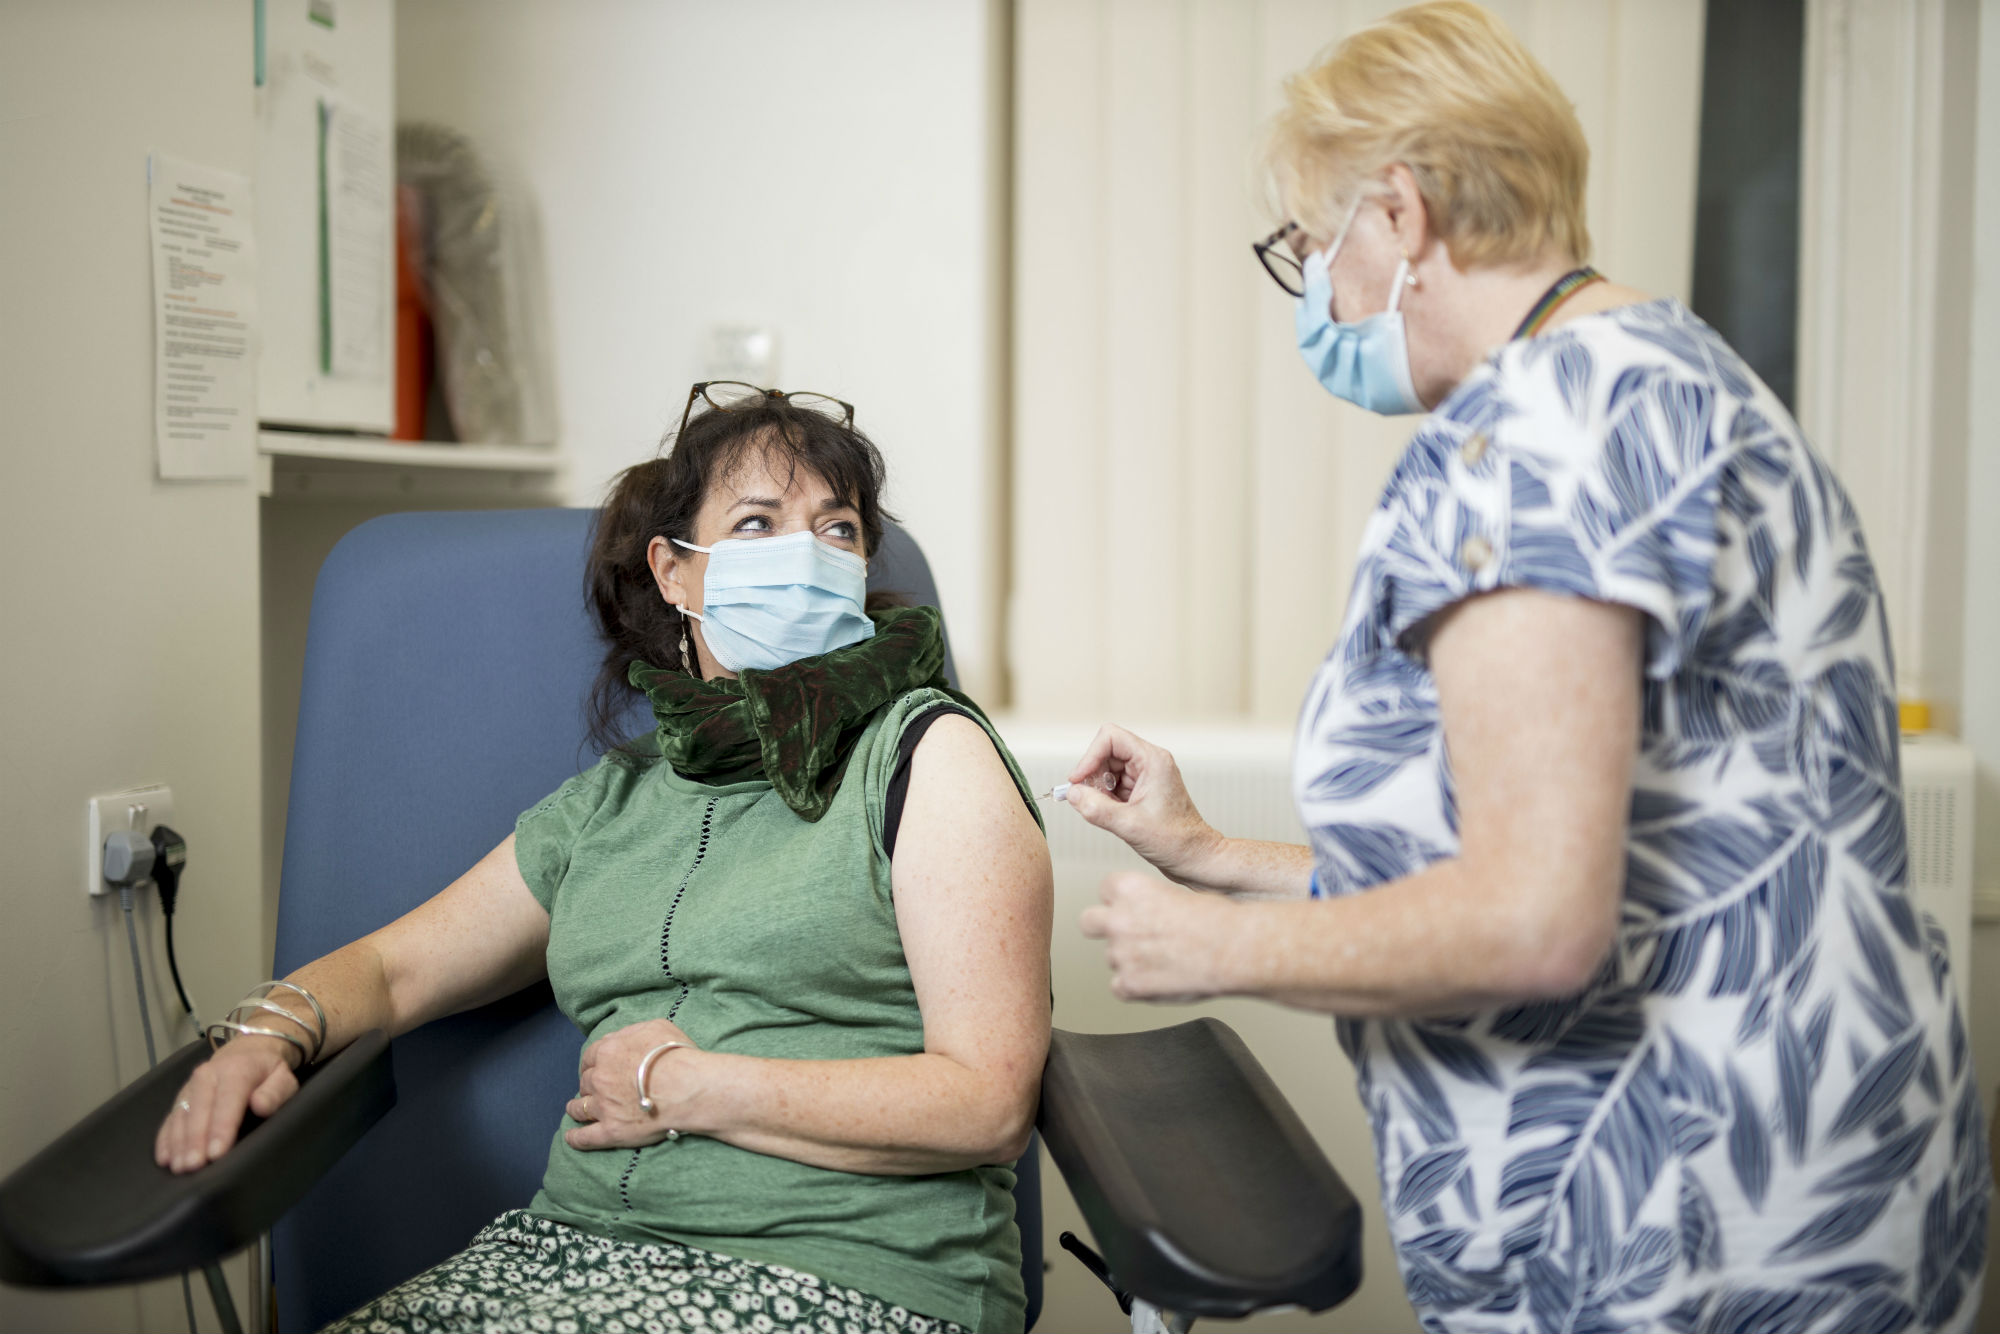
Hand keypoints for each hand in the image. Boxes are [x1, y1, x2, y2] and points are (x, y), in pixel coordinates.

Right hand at [154, 1037, 300, 1174]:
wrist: (246, 1053)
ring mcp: (190, 1086)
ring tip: (179, 1167)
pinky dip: (166, 1139)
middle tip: (193, 1167)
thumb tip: (260, 1106)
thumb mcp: (283, 1077)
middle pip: (198, 1110)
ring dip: (178, 1143)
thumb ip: (276, 1092)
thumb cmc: (267, 1072)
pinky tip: (165, 1158)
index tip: (216, 1153)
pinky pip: (170, 1118)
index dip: (221, 1128)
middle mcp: (207, 1076)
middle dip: (195, 1140)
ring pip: (181, 1116)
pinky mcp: (181, 1097)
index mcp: (236, 1070)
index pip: (227, 1101)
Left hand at [565, 1019, 705, 1150]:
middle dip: (588, 1085)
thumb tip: (624, 1038)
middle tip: (595, 1089)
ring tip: (575, 1110)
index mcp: (608, 1052)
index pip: (590, 1057)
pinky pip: (585, 1137)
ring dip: (576, 1108)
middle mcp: (600, 1079)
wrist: (686, 1086)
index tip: (593, 1067)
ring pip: (580, 1108)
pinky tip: (571, 1138)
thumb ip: (633, 1032)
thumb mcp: (656, 1027)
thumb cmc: (675, 1055)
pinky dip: (576, 1138)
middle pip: (585, 1082)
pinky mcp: (611, 1130)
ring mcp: (603, 1106)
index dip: (591, 1063)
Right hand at [1062, 726, 1222, 885]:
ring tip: (1106, 812)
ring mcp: (1146, 777)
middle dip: (1093, 776)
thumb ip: (1096, 808)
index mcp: (1153, 761)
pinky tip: (1112, 816)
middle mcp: (1150, 763)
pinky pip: (1114, 786)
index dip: (1089, 756)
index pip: (1111, 738)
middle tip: (1088, 800)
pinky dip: (1105, 799)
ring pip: (1108, 770)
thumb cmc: (1176, 841)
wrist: (1195, 858)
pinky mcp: (1142, 792)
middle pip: (1107, 753)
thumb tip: (1071, 794)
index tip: (1078, 781)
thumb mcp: (1129, 825)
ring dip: (1098, 790)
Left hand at [1079, 871, 1237, 1002]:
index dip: (1121, 900)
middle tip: (1128, 935)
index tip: (1134, 907)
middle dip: (1103, 928)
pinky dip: (1136, 987)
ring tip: (1164, 961)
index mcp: (1129, 889)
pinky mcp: (1130, 985)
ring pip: (1111, 958)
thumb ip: (1150, 902)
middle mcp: (1117, 919)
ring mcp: (1121, 954)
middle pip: (1089, 922)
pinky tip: (1160, 980)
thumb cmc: (1217, 920)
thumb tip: (1147, 911)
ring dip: (1129, 960)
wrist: (1234, 949)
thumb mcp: (1178, 892)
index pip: (1106, 889)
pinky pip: (1119, 987)